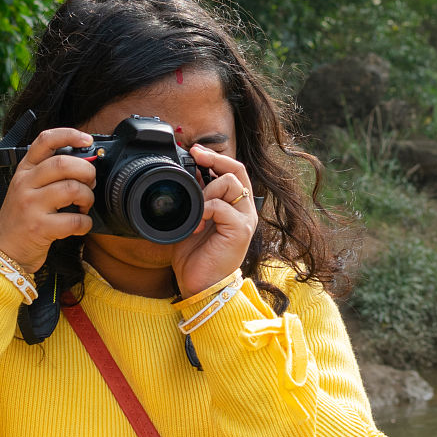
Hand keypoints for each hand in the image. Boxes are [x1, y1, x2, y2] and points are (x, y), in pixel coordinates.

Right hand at [0, 127, 96, 274]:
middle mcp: (25, 184)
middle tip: (90, 182)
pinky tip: (80, 225)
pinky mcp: (39, 228)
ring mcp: (30, 205)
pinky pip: (75, 220)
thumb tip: (85, 164)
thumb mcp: (27, 190)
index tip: (87, 140)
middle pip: (64, 163)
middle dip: (87, 171)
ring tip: (84, 206)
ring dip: (88, 197)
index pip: (45, 140)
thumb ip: (48, 175)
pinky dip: (85, 223)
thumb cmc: (22, 220)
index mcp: (24, 170)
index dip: (69, 134)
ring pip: (72, 189)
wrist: (4, 252)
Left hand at [171, 145, 257, 297]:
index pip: (234, 171)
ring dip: (206, 190)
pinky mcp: (240, 230)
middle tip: (195, 156)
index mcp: (236, 207)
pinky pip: (221, 206)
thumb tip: (192, 173)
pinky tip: (196, 225)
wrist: (201, 285)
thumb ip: (196, 198)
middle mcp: (245, 211)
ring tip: (196, 211)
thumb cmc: (197, 257)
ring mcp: (245, 220)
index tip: (195, 151)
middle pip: (237, 170)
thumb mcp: (193, 220)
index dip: (216, 157)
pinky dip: (204, 210)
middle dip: (214, 159)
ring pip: (229, 184)